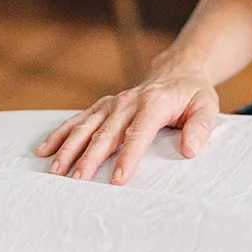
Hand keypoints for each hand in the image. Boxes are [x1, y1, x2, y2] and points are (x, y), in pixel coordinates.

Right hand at [34, 56, 218, 185]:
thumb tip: (189, 149)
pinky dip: (60, 134)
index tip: (117, 179)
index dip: (127, 156)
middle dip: (90, 157)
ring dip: (69, 147)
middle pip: (106, 132)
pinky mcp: (103, 106)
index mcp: (154, 102)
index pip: (138, 132)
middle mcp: (129, 101)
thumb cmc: (193, 94)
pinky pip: (78, 120)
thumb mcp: (207, 106)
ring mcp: (113, 103)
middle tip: (77, 181)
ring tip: (55, 170)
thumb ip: (200, 128)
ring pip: (86, 126)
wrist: (178, 70)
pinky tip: (44, 150)